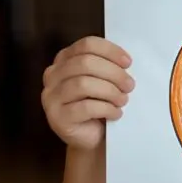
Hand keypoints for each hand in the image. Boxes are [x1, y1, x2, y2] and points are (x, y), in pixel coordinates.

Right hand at [41, 36, 135, 150]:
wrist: (91, 138)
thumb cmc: (99, 104)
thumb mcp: (103, 80)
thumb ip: (108, 66)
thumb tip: (125, 62)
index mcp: (64, 59)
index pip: (86, 45)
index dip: (109, 51)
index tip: (128, 63)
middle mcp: (53, 75)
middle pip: (85, 63)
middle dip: (113, 73)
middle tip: (130, 85)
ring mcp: (51, 97)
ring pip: (83, 84)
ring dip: (110, 91)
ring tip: (123, 100)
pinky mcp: (57, 118)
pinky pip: (85, 107)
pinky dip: (106, 108)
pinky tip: (115, 113)